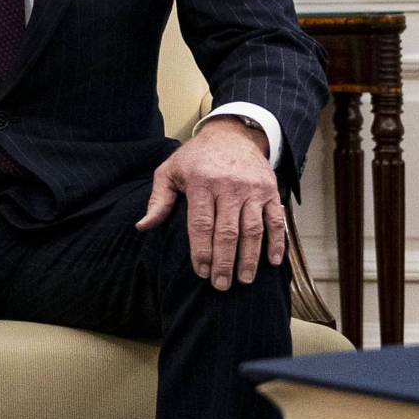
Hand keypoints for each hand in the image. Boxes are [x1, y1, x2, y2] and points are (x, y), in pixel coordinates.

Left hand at [137, 118, 282, 290]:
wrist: (232, 134)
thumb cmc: (196, 157)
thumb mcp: (169, 171)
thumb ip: (158, 200)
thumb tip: (142, 227)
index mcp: (201, 183)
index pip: (201, 224)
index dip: (201, 251)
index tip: (200, 272)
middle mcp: (229, 187)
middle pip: (227, 232)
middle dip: (224, 262)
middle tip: (221, 285)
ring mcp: (252, 190)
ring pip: (253, 229)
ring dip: (249, 258)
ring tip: (244, 280)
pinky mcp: (270, 191)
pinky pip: (276, 220)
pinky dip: (276, 242)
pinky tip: (271, 262)